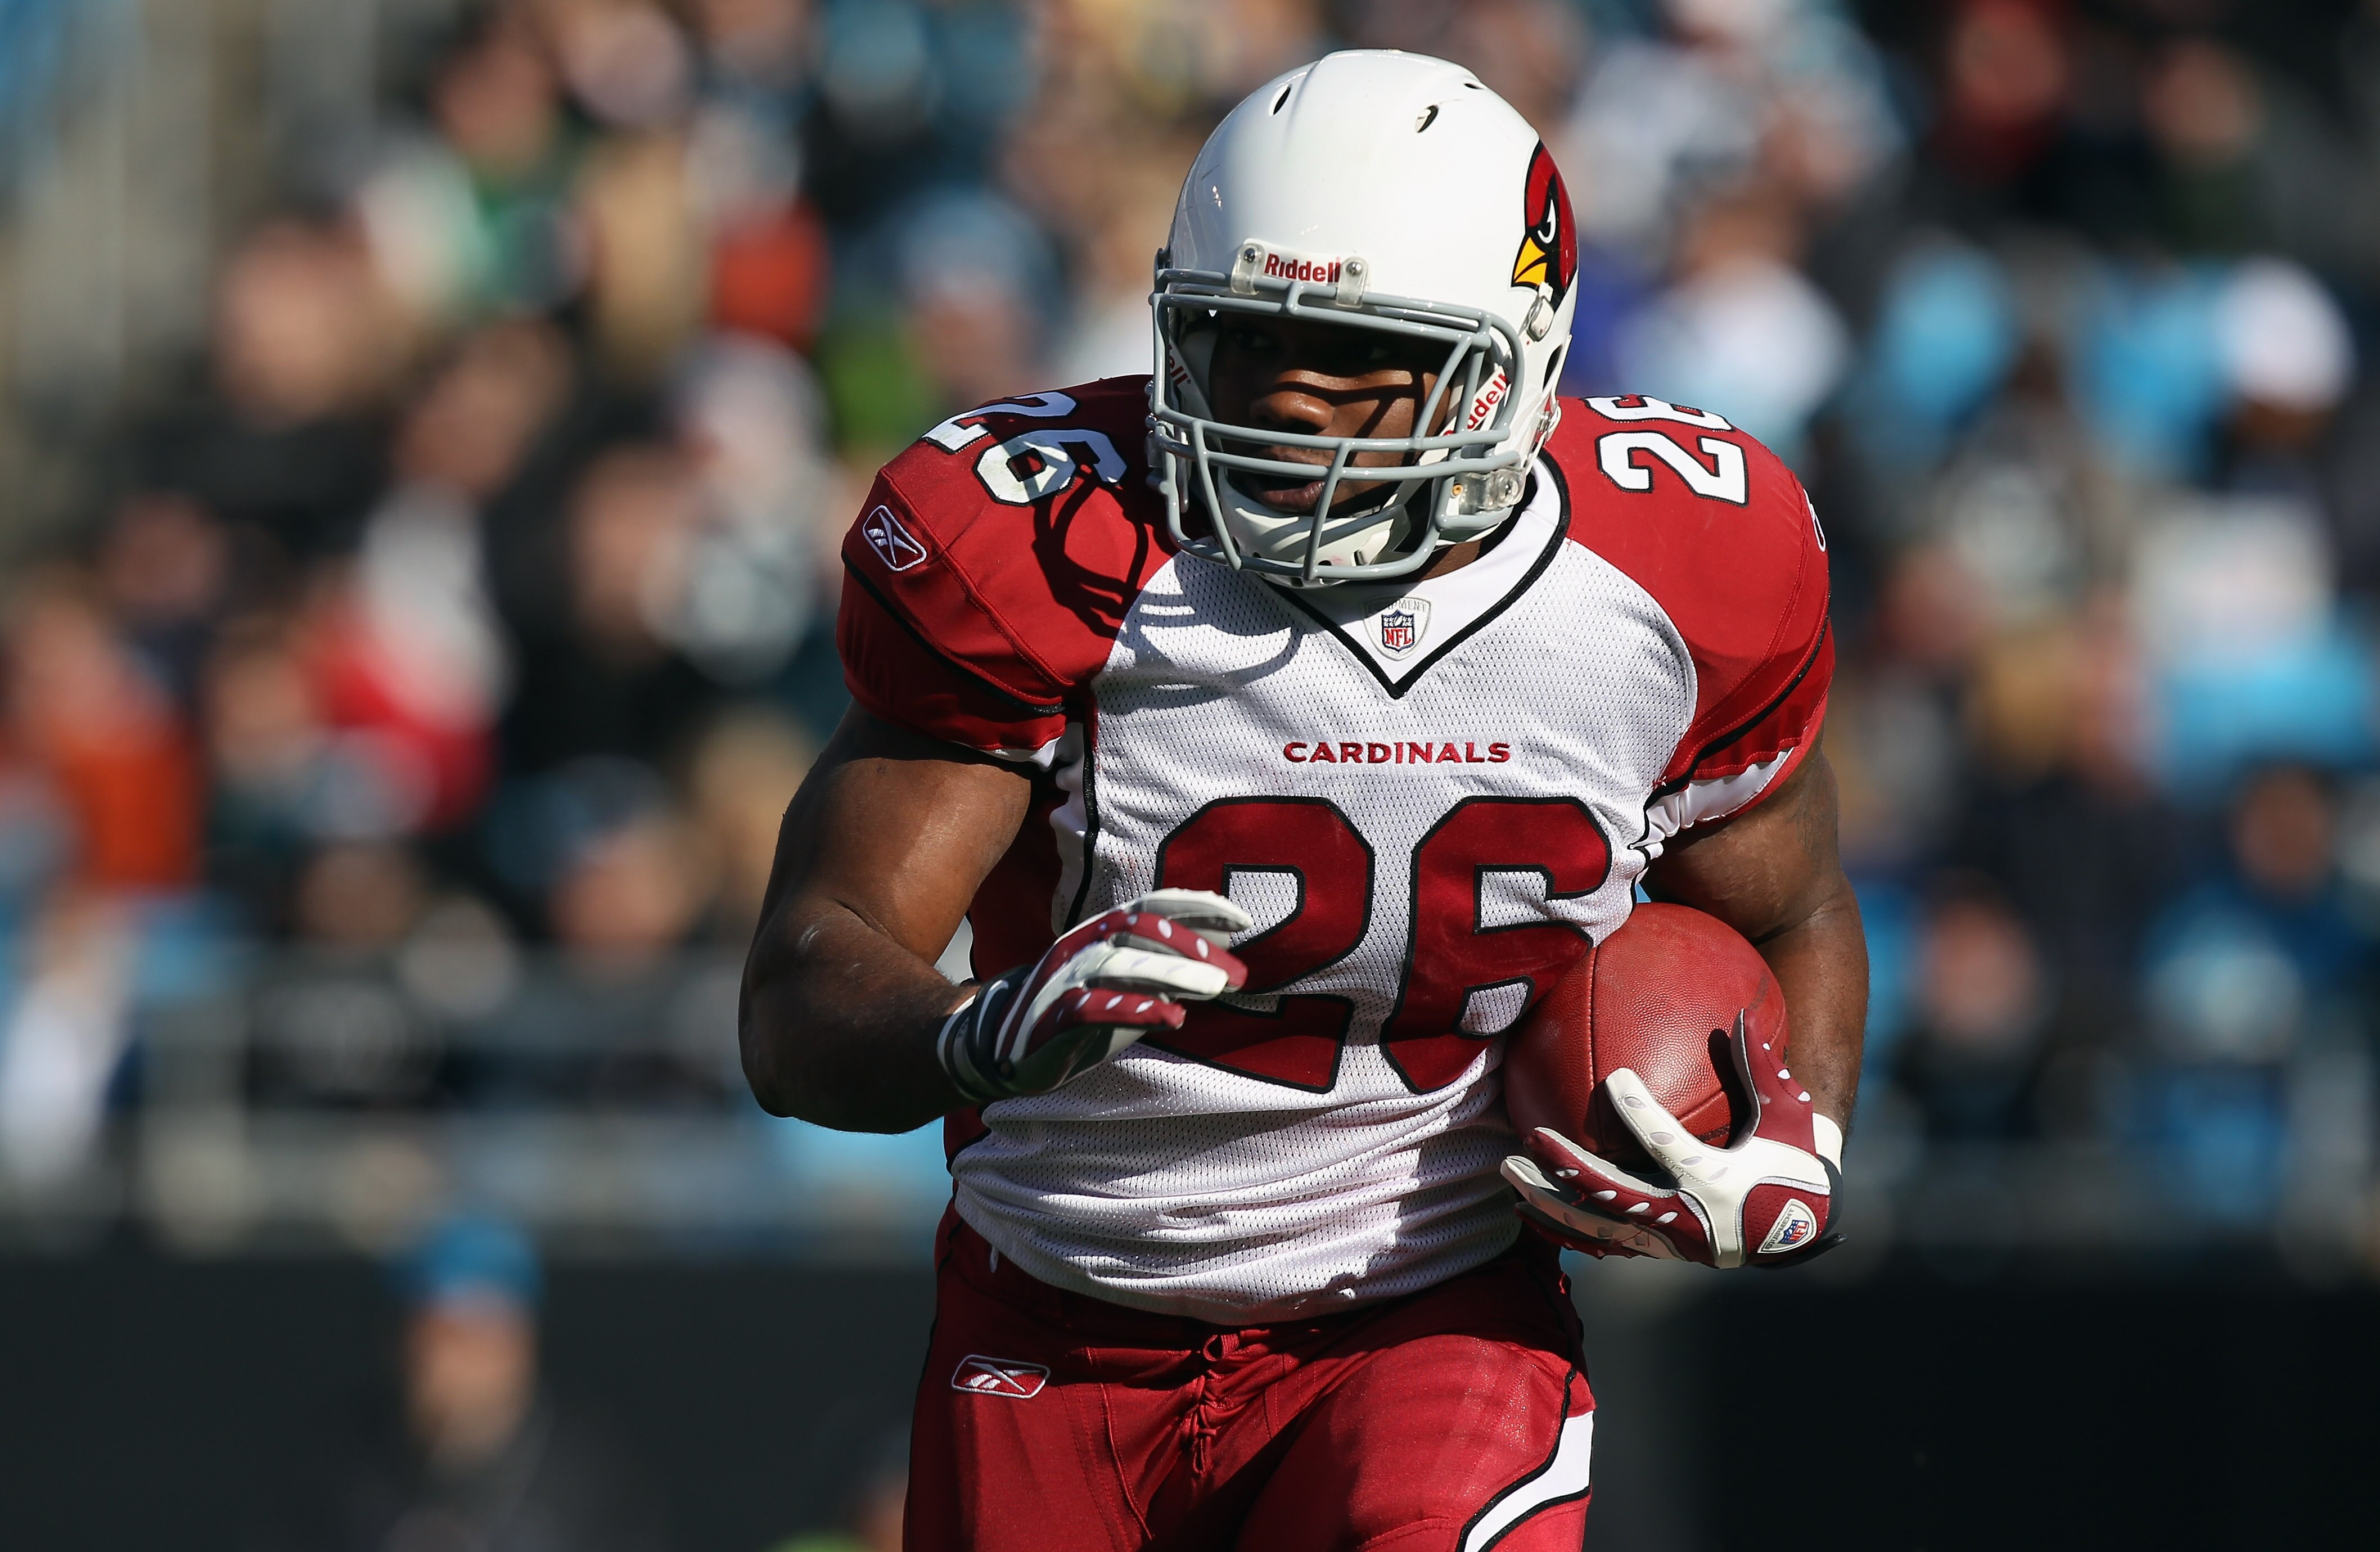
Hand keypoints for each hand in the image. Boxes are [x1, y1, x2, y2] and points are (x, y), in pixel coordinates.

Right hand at [936, 890, 1251, 1101]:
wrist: (1002, 1048)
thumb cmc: (1076, 1011)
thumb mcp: (1128, 984)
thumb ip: (1168, 965)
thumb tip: (1223, 949)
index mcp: (1099, 932)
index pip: (1151, 905)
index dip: (1196, 906)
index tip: (1244, 920)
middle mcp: (1080, 946)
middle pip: (1137, 928)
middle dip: (1191, 945)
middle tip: (1235, 973)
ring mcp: (1062, 981)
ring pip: (1117, 963)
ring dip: (1171, 971)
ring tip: (1215, 987)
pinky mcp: (1051, 1020)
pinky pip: (1090, 1009)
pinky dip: (1133, 1009)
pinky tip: (1172, 1016)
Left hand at [1501, 1012, 1843, 1267]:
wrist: (1802, 1229)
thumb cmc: (1791, 1159)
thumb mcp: (1787, 1114)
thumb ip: (1761, 1066)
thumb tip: (1742, 1014)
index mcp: (1717, 1182)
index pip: (1669, 1147)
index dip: (1640, 1115)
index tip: (1614, 1080)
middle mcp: (1686, 1219)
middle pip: (1615, 1196)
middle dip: (1569, 1167)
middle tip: (1531, 1134)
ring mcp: (1666, 1242)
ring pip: (1596, 1226)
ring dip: (1549, 1199)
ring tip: (1508, 1170)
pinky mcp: (1654, 1251)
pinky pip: (1599, 1242)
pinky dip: (1561, 1226)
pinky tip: (1525, 1207)